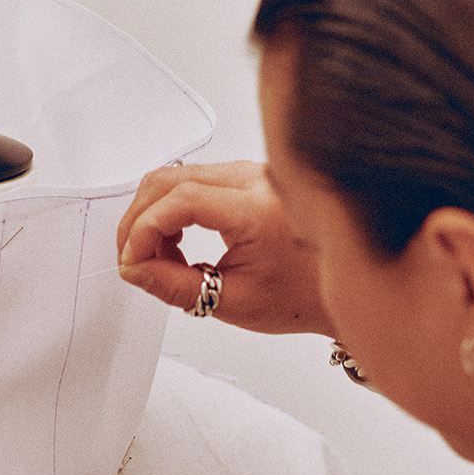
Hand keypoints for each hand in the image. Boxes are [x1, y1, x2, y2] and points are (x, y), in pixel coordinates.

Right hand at [116, 161, 333, 335]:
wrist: (342, 284)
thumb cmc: (302, 295)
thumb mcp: (233, 301)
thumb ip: (175, 286)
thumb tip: (134, 270)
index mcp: (259, 209)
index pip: (181, 201)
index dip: (145, 231)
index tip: (132, 262)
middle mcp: (255, 179)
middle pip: (170, 178)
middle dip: (139, 219)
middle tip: (132, 258)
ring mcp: (250, 173)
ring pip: (176, 176)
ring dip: (153, 216)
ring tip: (160, 258)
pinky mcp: (245, 178)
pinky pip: (193, 181)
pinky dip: (171, 210)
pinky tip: (177, 243)